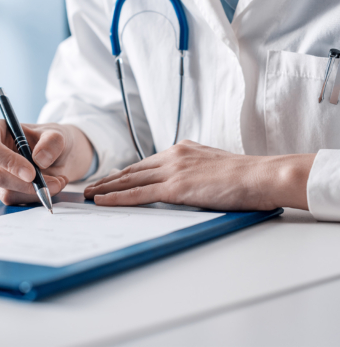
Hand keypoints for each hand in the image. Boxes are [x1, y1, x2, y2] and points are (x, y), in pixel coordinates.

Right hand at [0, 120, 92, 204]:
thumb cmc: (50, 140)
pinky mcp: (1, 190)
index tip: (31, 173)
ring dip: (36, 191)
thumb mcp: (57, 134)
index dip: (8, 161)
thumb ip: (51, 143)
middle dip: (26, 184)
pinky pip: (16, 200)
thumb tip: (40, 160)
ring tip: (58, 182)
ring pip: (7, 192)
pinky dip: (37, 196)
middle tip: (54, 183)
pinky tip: (52, 186)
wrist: (57, 156)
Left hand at [84, 140, 314, 210]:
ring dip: (106, 188)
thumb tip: (187, 180)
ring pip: (130, 179)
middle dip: (109, 179)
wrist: (261, 175)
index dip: (125, 172)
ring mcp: (173, 170)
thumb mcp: (214, 165)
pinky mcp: (176, 186)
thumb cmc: (245, 175)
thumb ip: (194, 169)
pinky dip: (117, 197)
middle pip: (132, 169)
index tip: (111, 178)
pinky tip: (102, 201)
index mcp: (181, 150)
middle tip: (91, 186)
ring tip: (89, 194)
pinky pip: (139, 193)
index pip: (146, 163)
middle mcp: (173, 156)